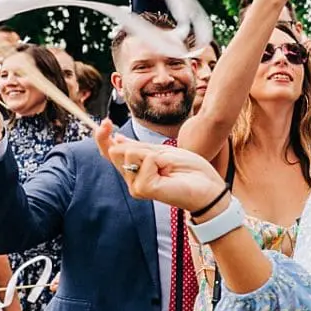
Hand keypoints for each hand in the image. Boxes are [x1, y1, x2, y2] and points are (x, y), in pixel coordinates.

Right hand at [93, 119, 227, 212]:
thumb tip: (116, 138)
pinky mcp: (144, 189)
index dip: (103, 137)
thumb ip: (137, 147)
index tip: (106, 122)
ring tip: (168, 166)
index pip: (109, 152)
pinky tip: (169, 172)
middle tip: (163, 158)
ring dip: (153, 153)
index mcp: (134, 170)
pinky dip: (159, 160)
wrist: (207, 186)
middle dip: (140, 146)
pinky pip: (145, 160)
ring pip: (130, 153)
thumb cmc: (189, 170)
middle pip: (117, 150)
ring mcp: (136, 186)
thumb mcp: (161, 152)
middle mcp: (131, 180)